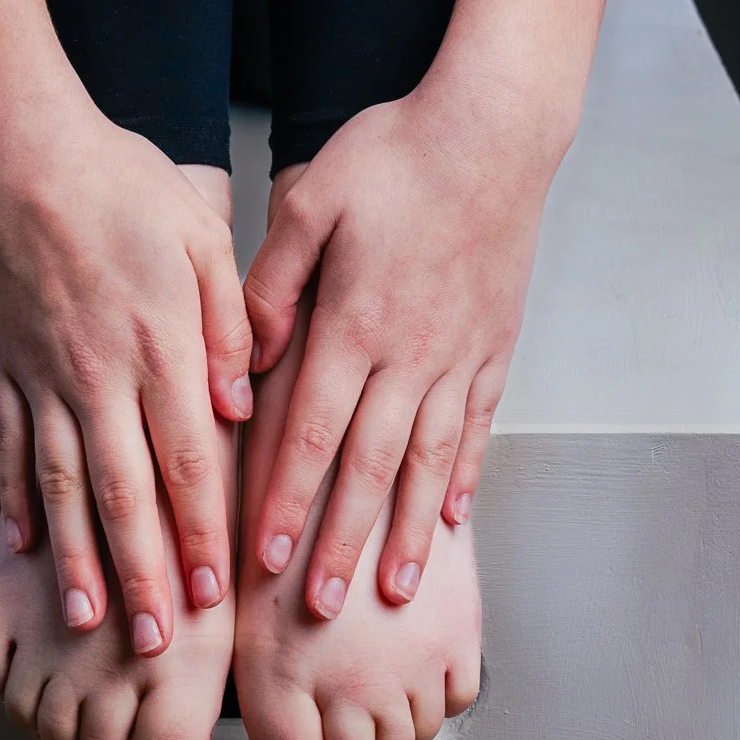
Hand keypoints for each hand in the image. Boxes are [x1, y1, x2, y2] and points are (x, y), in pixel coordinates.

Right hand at [0, 102, 252, 658]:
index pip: (189, 461)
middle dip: (146, 575)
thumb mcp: (200, 235)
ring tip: (90, 621)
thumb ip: (229, 324)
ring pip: (65, 486)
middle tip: (158, 646)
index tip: (217, 595)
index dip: (203, 534)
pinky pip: (11, 445)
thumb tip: (243, 406)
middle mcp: (100, 375)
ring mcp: (45, 375)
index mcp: (161, 345)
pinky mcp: (5, 363)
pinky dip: (16, 498)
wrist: (21, 151)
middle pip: (126, 494)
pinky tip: (23, 545)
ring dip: (79, 560)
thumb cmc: (120, 182)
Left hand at [241, 89, 556, 616]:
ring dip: (403, 530)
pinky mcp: (495, 342)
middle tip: (321, 611)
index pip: (309, 432)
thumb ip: (271, 282)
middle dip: (339, 543)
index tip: (266, 562)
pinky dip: (462, 475)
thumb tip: (244, 358)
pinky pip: (476, 424)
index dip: (286, 503)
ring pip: (425, 461)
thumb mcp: (310, 199)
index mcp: (352, 322)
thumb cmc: (395, 153)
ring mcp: (458, 353)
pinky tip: (450, 516)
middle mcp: (408, 353)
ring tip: (391, 590)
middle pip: (367, 466)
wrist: (494, 128)